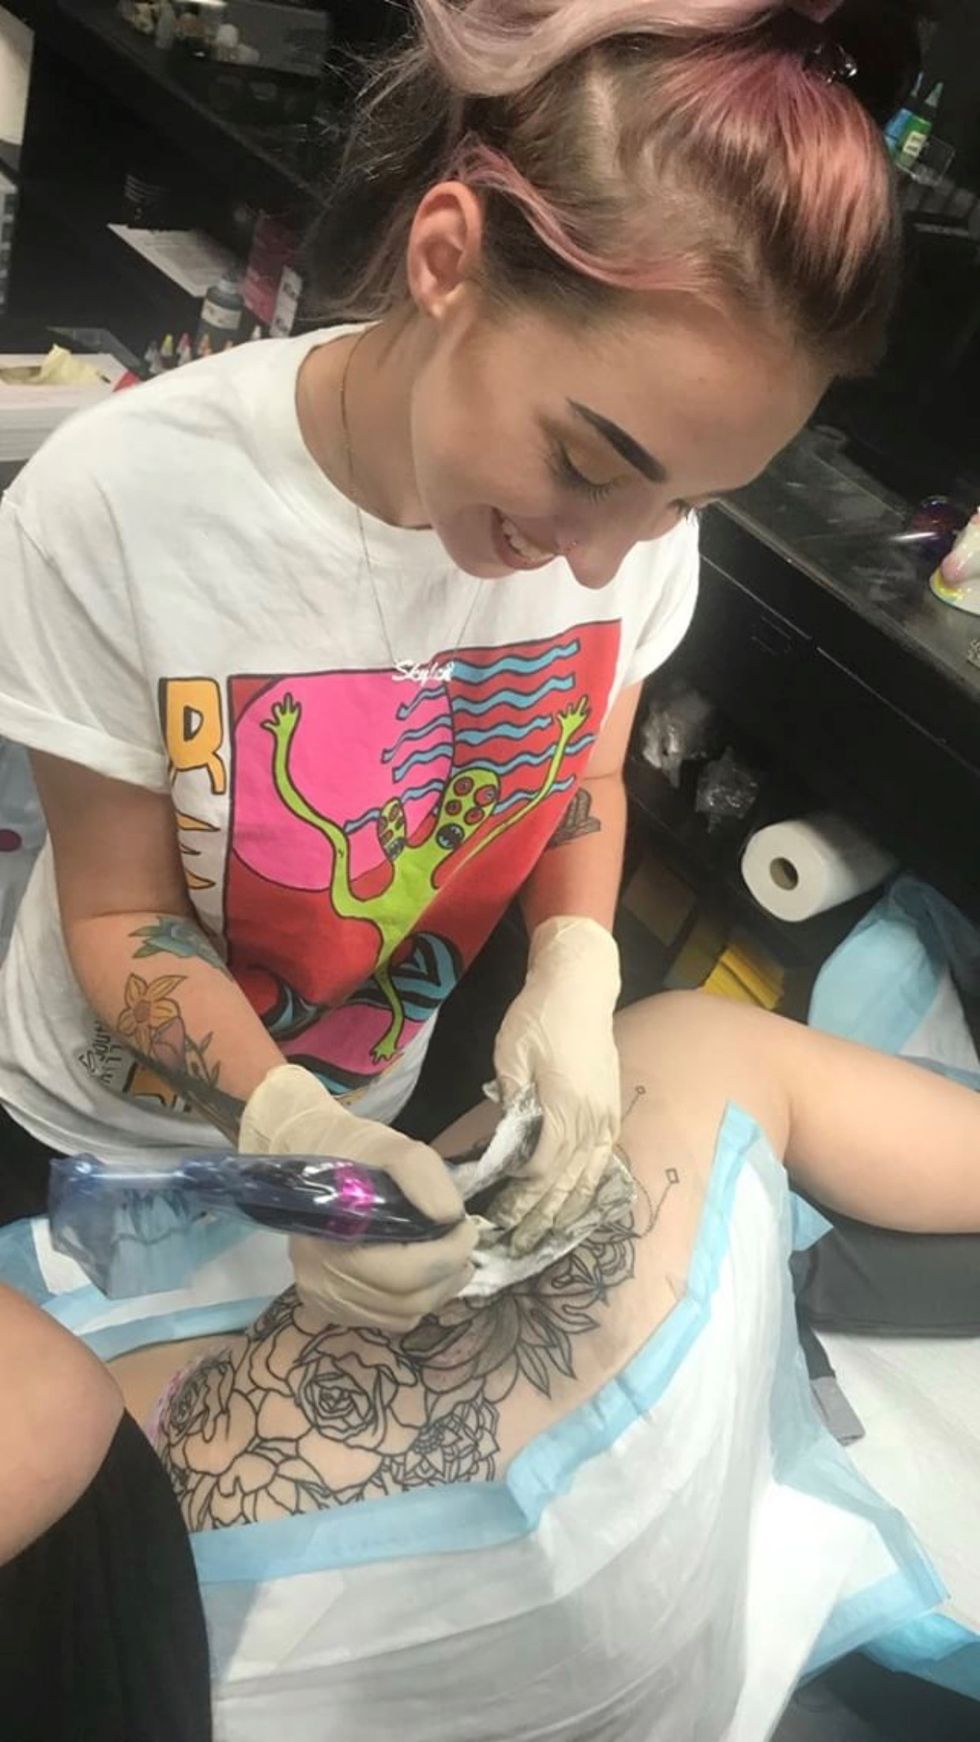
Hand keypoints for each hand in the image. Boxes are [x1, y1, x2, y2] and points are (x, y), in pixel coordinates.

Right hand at [240, 1065, 476, 1332]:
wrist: (308, 1158)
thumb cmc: (352, 1150)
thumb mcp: (392, 1146)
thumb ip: (422, 1177)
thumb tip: (451, 1218)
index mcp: (330, 1239)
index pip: (404, 1272)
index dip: (448, 1254)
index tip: (467, 1227)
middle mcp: (320, 1280)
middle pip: (405, 1300)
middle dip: (448, 1274)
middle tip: (464, 1244)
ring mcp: (322, 1300)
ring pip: (399, 1316)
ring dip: (436, 1291)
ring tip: (451, 1261)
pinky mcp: (328, 1308)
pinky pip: (385, 1320)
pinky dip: (413, 1302)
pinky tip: (421, 1274)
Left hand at [492, 917, 620, 1253]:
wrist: (581, 986)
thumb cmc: (539, 1017)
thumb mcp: (512, 1056)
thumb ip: (512, 1105)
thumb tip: (506, 1149)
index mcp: (564, 1108)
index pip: (541, 1171)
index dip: (519, 1200)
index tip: (495, 1219)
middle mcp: (592, 1121)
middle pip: (565, 1184)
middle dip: (540, 1219)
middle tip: (516, 1249)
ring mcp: (606, 1118)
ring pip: (588, 1179)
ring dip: (566, 1213)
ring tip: (546, 1241)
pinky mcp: (611, 1112)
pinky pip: (604, 1163)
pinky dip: (591, 1190)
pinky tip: (579, 1208)